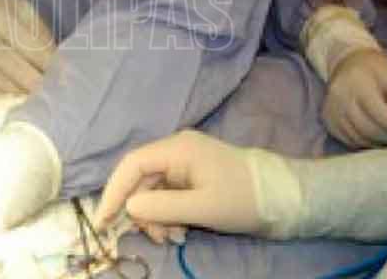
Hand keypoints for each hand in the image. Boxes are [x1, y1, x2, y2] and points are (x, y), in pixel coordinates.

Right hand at [0, 0, 55, 95]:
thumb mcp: (19, 6)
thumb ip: (39, 32)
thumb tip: (57, 61)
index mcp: (0, 17)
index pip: (31, 47)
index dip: (50, 64)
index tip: (65, 76)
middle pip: (17, 70)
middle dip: (38, 84)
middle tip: (54, 93)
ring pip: (1, 84)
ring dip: (23, 94)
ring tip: (41, 99)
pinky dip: (4, 98)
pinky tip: (19, 100)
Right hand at [95, 130, 260, 239]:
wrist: (282, 198)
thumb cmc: (243, 198)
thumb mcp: (203, 207)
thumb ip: (163, 206)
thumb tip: (129, 206)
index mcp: (177, 149)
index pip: (132, 165)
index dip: (114, 191)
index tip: (105, 220)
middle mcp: (176, 151)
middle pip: (140, 179)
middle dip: (141, 211)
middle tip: (154, 237)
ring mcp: (184, 164)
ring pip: (152, 191)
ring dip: (155, 217)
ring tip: (172, 237)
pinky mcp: (191, 177)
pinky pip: (166, 195)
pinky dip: (166, 215)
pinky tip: (180, 231)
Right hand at [322, 49, 386, 148]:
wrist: (349, 62)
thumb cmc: (377, 71)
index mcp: (359, 82)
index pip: (380, 114)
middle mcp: (340, 96)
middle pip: (368, 129)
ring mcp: (331, 109)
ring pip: (358, 138)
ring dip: (376, 142)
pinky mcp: (327, 120)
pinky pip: (348, 141)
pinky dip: (364, 142)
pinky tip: (372, 134)